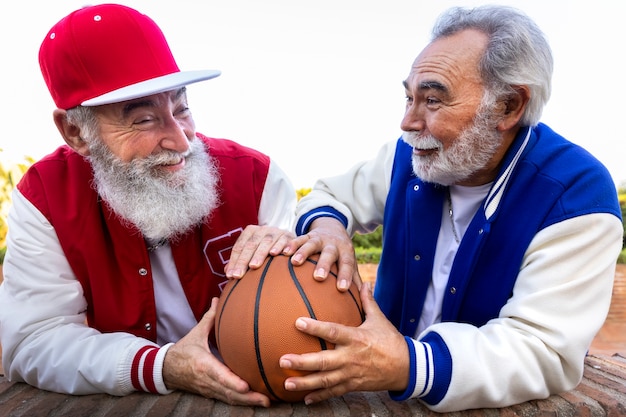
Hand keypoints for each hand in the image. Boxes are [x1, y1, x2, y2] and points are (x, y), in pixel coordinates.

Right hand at [162, 298, 269, 406]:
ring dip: (247, 402)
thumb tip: (218, 299)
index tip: (246, 386)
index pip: (220, 375)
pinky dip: (241, 402)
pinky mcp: (210, 393)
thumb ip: (209, 317)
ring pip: (230, 399)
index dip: (233, 382)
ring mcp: (209, 389)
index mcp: (204, 364)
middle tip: (266, 400)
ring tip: (265, 402)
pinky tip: (254, 401)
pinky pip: (227, 400)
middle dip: (248, 398)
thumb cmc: (183, 351)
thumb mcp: (195, 333)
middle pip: (229, 393)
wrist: (165, 370)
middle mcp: (207, 380)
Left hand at [225, 225, 294, 278]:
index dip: (234, 261)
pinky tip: (274, 255)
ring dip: (259, 254)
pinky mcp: (288, 235)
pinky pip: (283, 241)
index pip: (239, 247)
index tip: (231, 275)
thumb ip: (241, 260)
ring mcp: (275, 231)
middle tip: (238, 275)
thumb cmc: (267, 248)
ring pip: (265, 242)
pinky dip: (279, 247)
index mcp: (250, 232)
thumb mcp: (254, 251)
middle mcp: (262, 230)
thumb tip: (228, 272)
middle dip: (243, 260)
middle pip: (250, 245)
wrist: (288, 238)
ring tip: (253, 266)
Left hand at [278, 283, 408, 403]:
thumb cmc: (391, 341)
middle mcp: (351, 357)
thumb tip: (364, 282)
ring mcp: (351, 374)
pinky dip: (320, 396)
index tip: (297, 322)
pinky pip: (334, 392)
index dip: (315, 328)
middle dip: (302, 362)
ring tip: (287, 383)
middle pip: (324, 361)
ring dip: (305, 383)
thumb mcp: (379, 320)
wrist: (406, 368)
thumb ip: (368, 302)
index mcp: (356, 338)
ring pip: (325, 380)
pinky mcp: (353, 385)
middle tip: (282, 360)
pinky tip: (305, 399)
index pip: (332, 332)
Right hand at [284, 217, 360, 290]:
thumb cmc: (342, 254)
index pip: (347, 264)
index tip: (342, 289)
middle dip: (324, 264)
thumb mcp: (350, 263)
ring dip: (303, 252)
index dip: (345, 276)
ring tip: (295, 262)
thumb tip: (362, 303)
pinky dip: (289, 246)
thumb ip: (354, 280)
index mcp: (346, 252)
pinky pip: (297, 239)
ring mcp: (319, 239)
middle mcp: (333, 244)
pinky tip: (279, 253)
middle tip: (319, 277)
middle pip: (329, 254)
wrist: (333, 228)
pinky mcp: (307, 235)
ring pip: (311, 245)